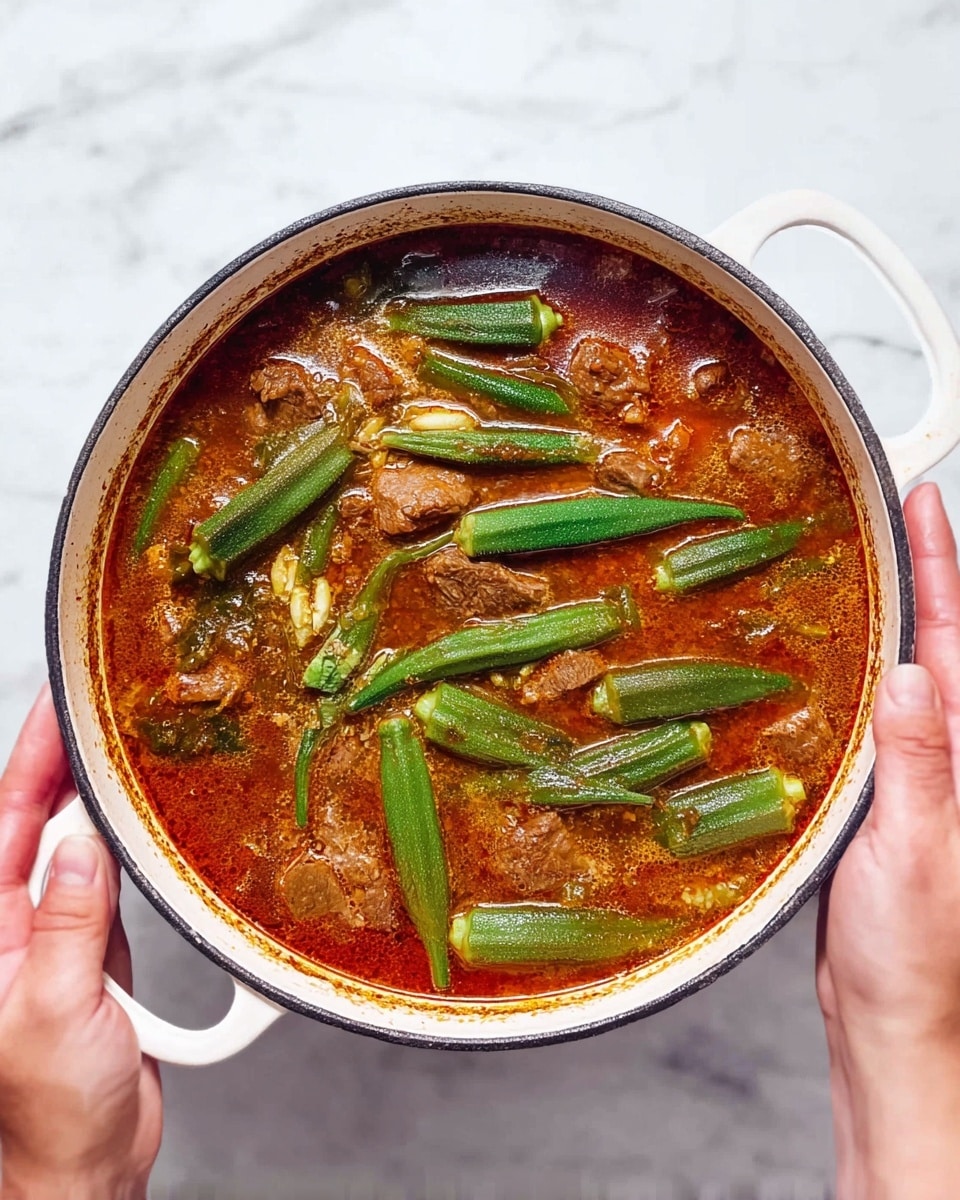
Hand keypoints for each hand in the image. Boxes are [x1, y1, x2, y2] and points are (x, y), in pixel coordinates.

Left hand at [0, 686, 161, 1199]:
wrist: (87, 1166)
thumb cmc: (46, 1114)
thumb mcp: (52, 1011)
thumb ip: (69, 925)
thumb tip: (83, 850)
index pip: (7, 824)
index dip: (30, 762)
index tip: (56, 709)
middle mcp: (20, 926)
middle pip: (40, 822)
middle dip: (63, 761)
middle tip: (97, 707)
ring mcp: (61, 935)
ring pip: (80, 847)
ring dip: (99, 798)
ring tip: (122, 747)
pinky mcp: (101, 953)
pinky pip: (115, 885)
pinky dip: (129, 848)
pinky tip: (144, 821)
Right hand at [818, 482, 959, 1197]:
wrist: (893, 1024)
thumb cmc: (916, 959)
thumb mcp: (918, 855)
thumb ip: (918, 766)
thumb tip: (909, 676)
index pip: (956, 642)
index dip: (942, 569)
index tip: (926, 502)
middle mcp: (952, 762)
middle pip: (939, 647)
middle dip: (924, 573)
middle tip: (897, 510)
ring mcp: (919, 782)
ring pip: (906, 679)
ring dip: (890, 618)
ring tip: (863, 564)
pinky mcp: (883, 804)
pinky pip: (872, 722)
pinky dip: (854, 678)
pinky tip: (829, 663)